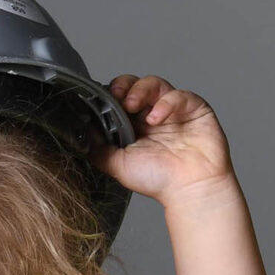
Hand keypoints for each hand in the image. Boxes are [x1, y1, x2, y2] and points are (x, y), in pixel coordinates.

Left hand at [97, 76, 236, 211]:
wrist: (191, 191)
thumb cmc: (161, 182)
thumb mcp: (118, 165)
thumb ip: (98, 148)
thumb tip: (79, 131)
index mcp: (135, 125)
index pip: (119, 98)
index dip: (110, 95)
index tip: (101, 100)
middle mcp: (153, 115)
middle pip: (135, 85)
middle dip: (123, 86)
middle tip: (117, 97)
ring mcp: (174, 111)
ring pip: (154, 83)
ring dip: (140, 90)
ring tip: (133, 105)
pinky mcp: (194, 109)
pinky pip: (179, 95)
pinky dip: (165, 103)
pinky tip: (156, 118)